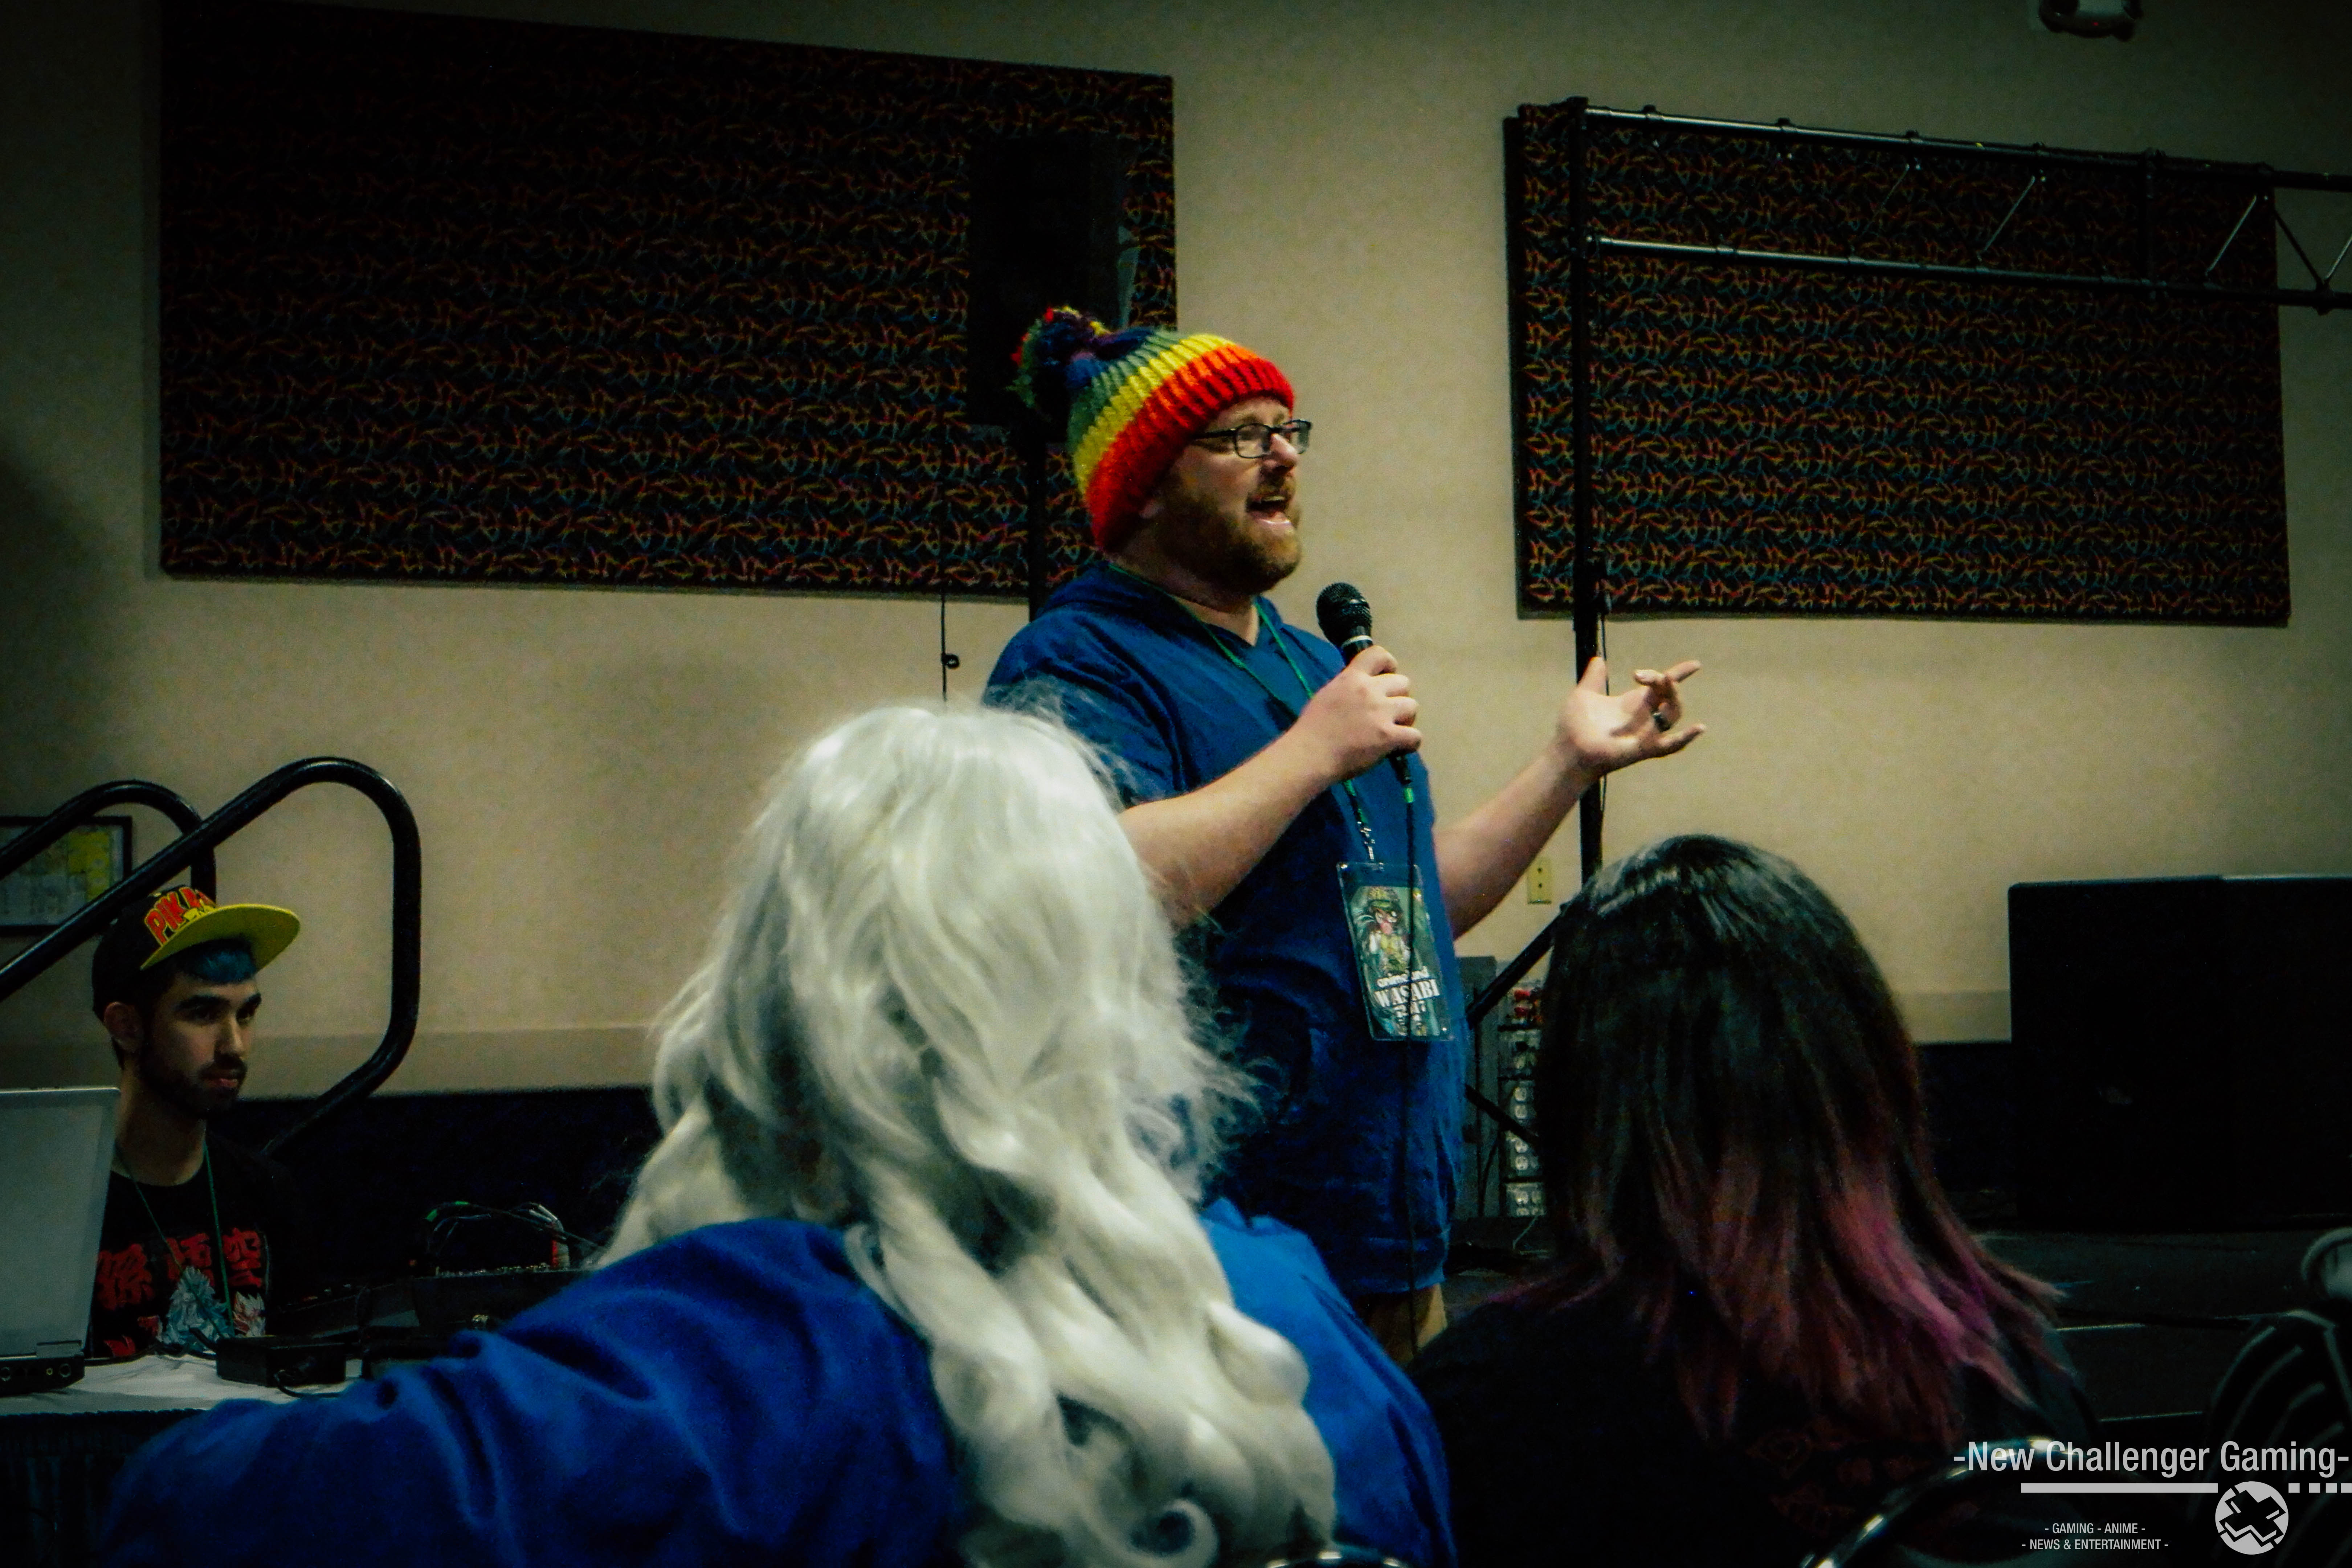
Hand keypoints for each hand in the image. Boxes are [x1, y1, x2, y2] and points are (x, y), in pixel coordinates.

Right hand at [1292, 645, 1420, 782]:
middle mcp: (1369, 690)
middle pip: (1403, 683)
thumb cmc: (1312, 729)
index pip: (1379, 654)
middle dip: (1398, 697)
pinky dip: (1409, 743)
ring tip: (1393, 731)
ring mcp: (1381, 712)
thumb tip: (1364, 691)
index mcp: (1352, 677)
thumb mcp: (1328, 695)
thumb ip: (1349, 688)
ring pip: (1412, 706)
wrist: (1309, 755)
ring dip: (1406, 719)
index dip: (1389, 665)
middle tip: (1387, 713)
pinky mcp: (1389, 736)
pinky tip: (1398, 749)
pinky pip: (1415, 736)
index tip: (1386, 679)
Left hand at [1555, 657, 1702, 780]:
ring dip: (1674, 697)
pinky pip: (1670, 745)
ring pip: (1673, 714)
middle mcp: (1644, 717)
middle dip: (1663, 679)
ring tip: (1666, 681)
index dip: (1680, 674)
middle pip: (1669, 694)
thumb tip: (1598, 659)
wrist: (1567, 749)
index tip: (1695, 665)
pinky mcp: (1644, 748)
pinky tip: (1699, 727)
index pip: (1663, 686)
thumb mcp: (1584, 695)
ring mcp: (1646, 733)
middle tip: (1641, 675)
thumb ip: (1594, 678)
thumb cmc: (1575, 726)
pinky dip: (1685, 738)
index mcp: (1633, 702)